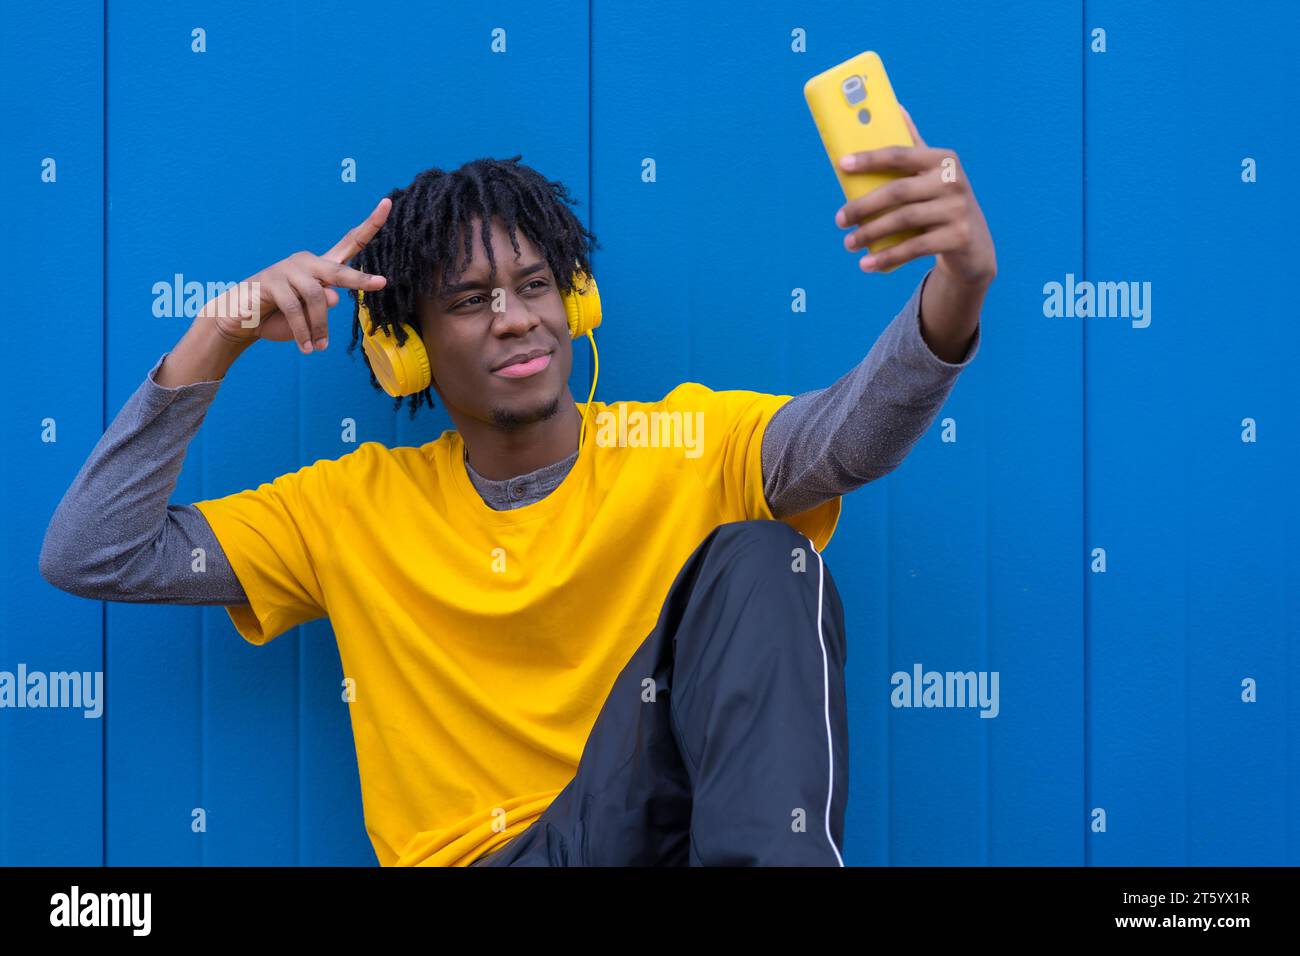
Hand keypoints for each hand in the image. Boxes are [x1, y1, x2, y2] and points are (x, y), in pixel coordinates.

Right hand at [199, 197, 391, 353]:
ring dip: (320, 326)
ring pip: (317, 297)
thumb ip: (326, 305)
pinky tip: (306, 347)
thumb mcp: (311, 315)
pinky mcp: (272, 281)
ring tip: (319, 347)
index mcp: (322, 267)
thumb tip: (335, 297)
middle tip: (382, 283)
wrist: (241, 320)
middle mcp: (308, 262)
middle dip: (359, 280)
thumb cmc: (280, 317)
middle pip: (339, 270)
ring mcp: (288, 268)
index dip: (370, 225)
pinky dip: (303, 331)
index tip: (388, 202)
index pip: (350, 242)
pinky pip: (296, 308)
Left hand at [834, 107, 995, 285]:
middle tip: (839, 220)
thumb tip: (894, 106)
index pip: (900, 155)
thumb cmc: (941, 201)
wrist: (973, 244)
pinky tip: (867, 265)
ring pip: (903, 221)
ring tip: (849, 243)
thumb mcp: (932, 173)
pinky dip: (888, 257)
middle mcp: (953, 180)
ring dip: (871, 234)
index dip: (870, 158)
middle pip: (897, 192)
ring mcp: (958, 210)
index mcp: (942, 159)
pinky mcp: (958, 237)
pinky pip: (914, 248)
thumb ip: (913, 145)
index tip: (841, 164)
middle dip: (863, 206)